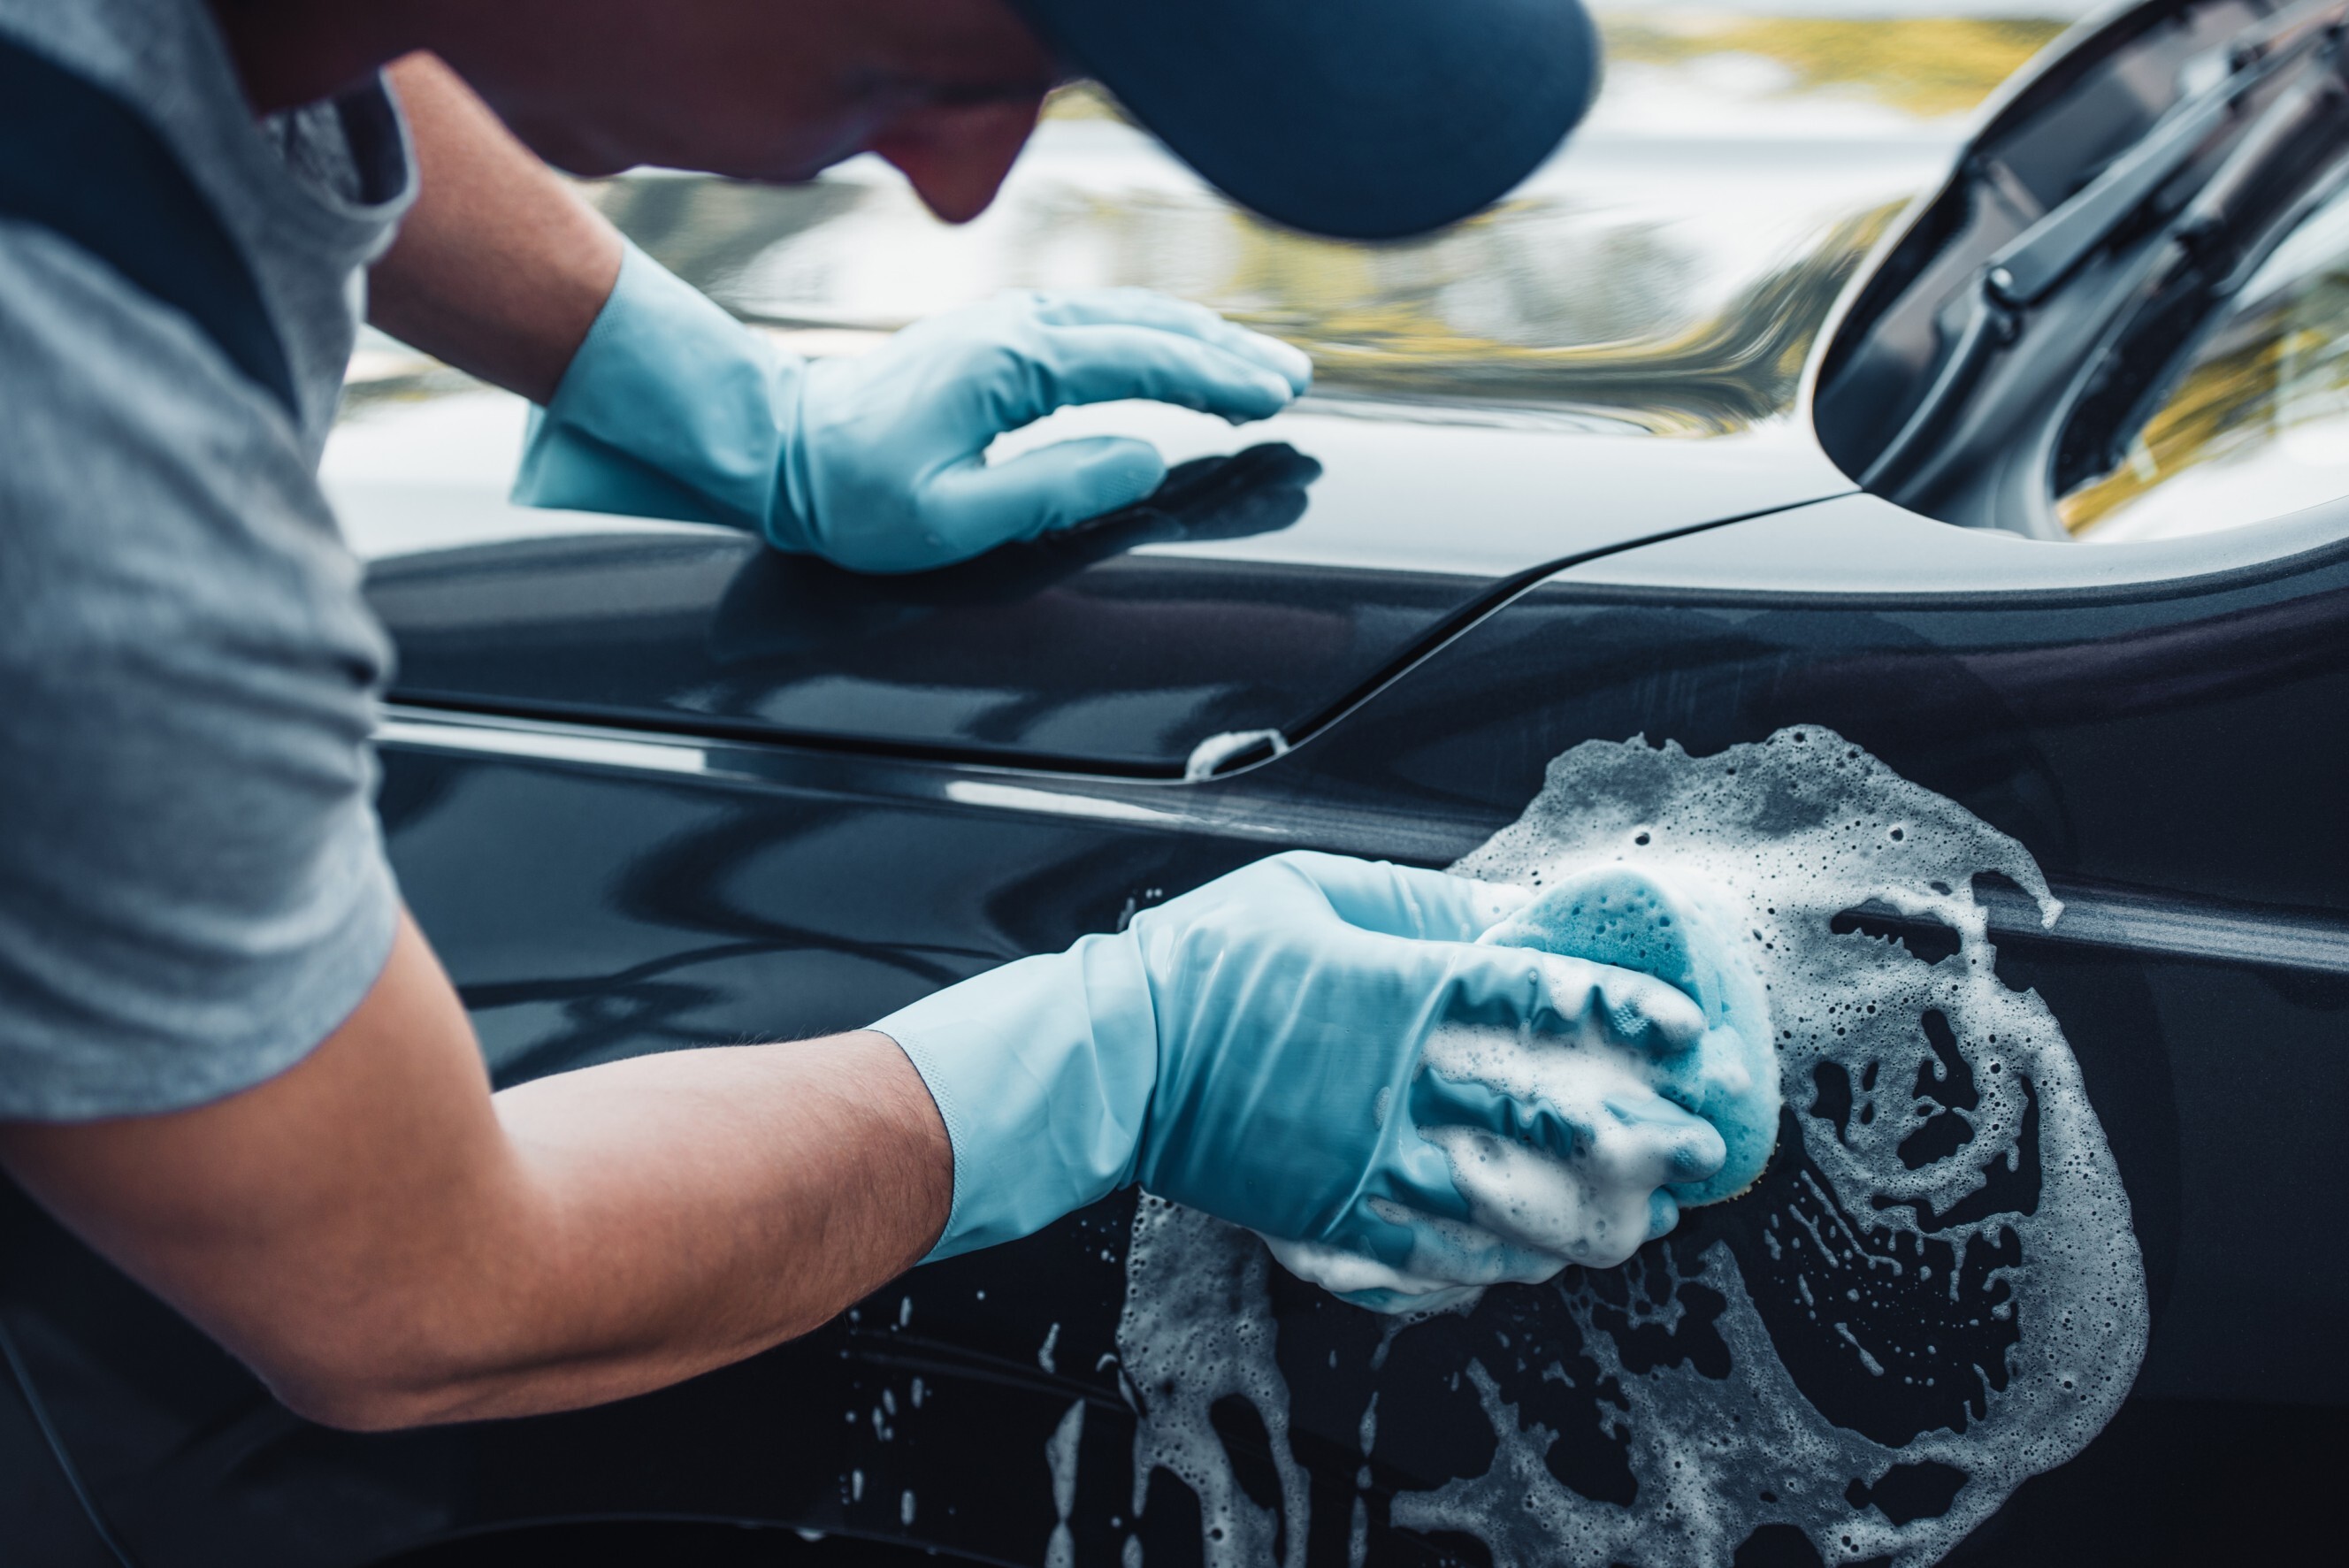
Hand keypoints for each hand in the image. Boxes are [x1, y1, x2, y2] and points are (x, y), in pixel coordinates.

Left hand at [512, 245, 1311, 571]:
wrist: (779, 447)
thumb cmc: (853, 494)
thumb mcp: (953, 516)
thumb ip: (1054, 488)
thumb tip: (1142, 459)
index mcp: (1012, 365)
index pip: (1140, 363)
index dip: (1215, 381)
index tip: (1271, 400)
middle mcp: (1014, 328)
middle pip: (1145, 329)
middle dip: (1225, 355)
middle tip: (1290, 381)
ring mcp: (1004, 325)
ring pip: (1124, 319)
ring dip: (1197, 339)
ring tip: (1257, 366)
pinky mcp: (995, 338)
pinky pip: (1095, 323)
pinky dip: (1151, 334)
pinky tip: (1179, 347)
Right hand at [873, 851, 1731, 1312]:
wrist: (1112, 1059)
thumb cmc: (1207, 962)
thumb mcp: (1314, 893)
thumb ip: (1418, 903)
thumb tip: (1511, 911)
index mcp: (1398, 988)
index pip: (1539, 998)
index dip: (1624, 1015)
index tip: (1685, 1034)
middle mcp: (1399, 1080)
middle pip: (1547, 1117)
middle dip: (1638, 1138)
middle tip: (1700, 1150)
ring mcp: (1368, 1160)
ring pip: (1508, 1206)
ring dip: (1586, 1220)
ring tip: (1639, 1226)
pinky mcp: (1333, 1218)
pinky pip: (1435, 1257)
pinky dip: (1496, 1266)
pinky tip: (1535, 1267)